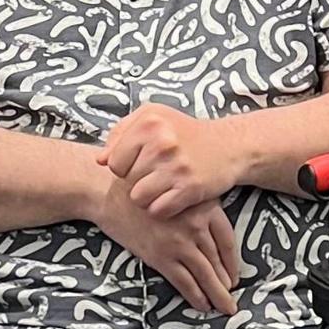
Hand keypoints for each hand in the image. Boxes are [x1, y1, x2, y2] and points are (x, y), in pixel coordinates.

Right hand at [92, 171, 240, 315]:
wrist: (109, 192)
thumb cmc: (142, 187)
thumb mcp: (178, 189)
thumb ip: (197, 208)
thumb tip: (210, 237)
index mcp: (205, 206)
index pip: (227, 240)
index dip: (233, 262)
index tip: (234, 275)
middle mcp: (197, 225)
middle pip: (218, 260)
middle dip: (226, 282)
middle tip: (231, 297)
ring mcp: (180, 242)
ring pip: (205, 274)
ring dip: (216, 294)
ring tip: (223, 306)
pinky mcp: (161, 257)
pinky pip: (185, 282)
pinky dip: (195, 296)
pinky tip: (202, 305)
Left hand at [98, 103, 243, 217]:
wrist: (228, 145)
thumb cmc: (185, 132)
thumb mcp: (153, 118)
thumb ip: (121, 133)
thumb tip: (100, 161)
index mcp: (149, 121)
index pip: (113, 161)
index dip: (123, 166)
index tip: (140, 162)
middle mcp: (161, 142)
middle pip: (126, 181)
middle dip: (137, 181)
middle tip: (157, 174)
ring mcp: (176, 166)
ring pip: (139, 198)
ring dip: (148, 198)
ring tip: (162, 187)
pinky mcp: (190, 188)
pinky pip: (158, 210)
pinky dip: (164, 208)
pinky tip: (174, 197)